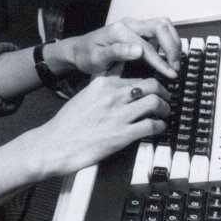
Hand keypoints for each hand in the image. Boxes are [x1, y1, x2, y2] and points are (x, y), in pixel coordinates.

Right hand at [31, 73, 170, 175]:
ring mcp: (119, 115)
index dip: (150, 83)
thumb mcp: (84, 95)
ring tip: (164, 114)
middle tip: (165, 100)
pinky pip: (151, 125)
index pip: (136, 76)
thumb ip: (102, 87)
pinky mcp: (122, 135)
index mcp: (103, 84)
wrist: (54, 144)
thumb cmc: (66, 124)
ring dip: (165, 109)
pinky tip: (158, 128)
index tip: (154, 89)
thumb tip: (118, 81)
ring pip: (155, 102)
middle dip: (163, 93)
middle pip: (151, 85)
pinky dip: (160, 126)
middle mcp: (113, 96)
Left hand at [52, 15, 180, 79]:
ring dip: (173, 41)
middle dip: (172, 46)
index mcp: (120, 30)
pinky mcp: (138, 29)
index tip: (171, 74)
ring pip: (163, 25)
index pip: (146, 46)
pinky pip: (159, 30)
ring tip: (175, 61)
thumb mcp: (96, 57)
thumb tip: (139, 51)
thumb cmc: (86, 55)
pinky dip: (168, 40)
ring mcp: (135, 24)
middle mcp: (130, 23)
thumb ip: (117, 53)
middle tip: (176, 66)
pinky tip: (169, 56)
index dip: (160, 61)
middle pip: (161, 26)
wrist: (78, 49)